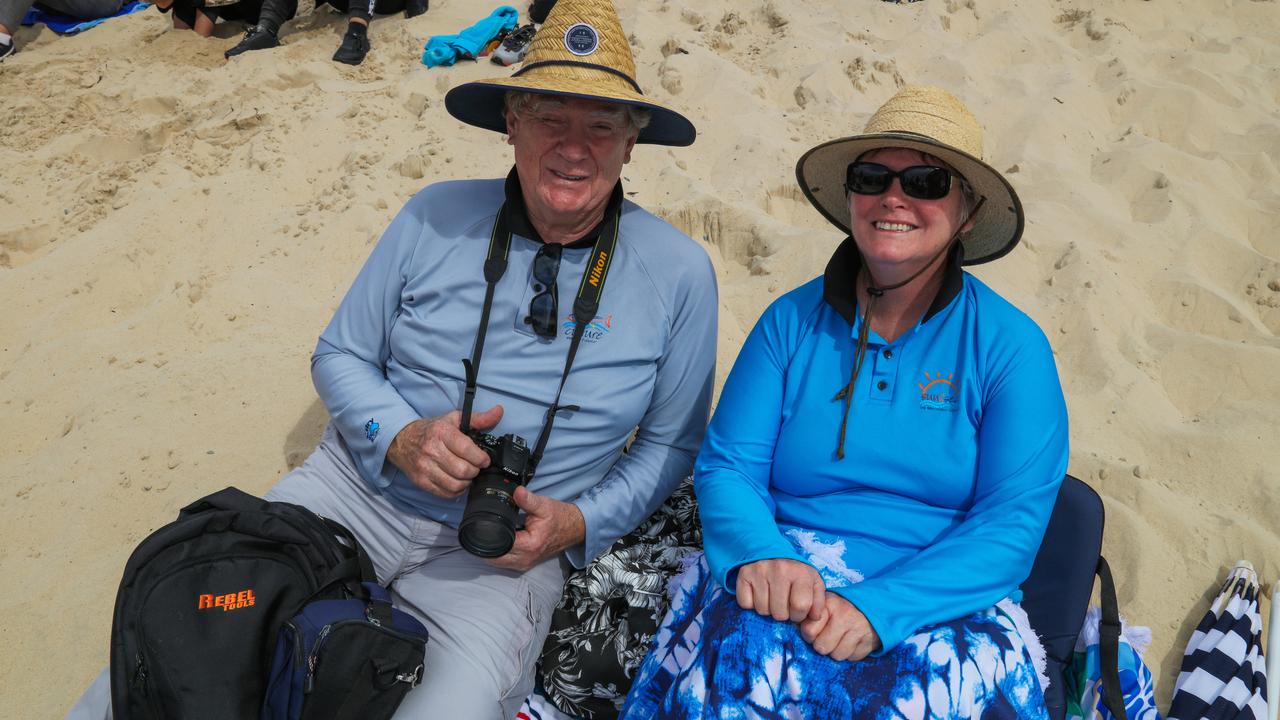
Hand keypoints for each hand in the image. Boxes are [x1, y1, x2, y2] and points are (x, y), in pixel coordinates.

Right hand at [386, 406, 502, 497]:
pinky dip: (456, 490)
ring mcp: (425, 468)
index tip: (484, 460)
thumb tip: (499, 412)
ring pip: (455, 484)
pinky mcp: (421, 481)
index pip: (467, 449)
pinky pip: (445, 493)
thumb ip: (478, 418)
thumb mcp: (453, 420)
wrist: (401, 441)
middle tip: (475, 467)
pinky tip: (457, 482)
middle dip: (475, 471)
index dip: (481, 458)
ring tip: (467, 475)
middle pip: (463, 470)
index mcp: (441, 432)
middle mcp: (432, 450)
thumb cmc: (431, 430)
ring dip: (467, 482)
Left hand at [486, 486, 584, 571]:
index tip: (482, 524)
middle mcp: (525, 559)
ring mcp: (525, 564)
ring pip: (497, 563)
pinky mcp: (525, 564)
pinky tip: (499, 540)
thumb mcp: (544, 505)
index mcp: (529, 545)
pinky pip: (505, 563)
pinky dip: (499, 554)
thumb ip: (528, 499)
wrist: (573, 529)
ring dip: (491, 551)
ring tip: (489, 534)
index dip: (487, 535)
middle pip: (493, 558)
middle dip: (485, 545)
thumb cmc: (559, 518)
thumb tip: (516, 491)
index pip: (498, 545)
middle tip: (481, 529)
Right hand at [735, 558, 825, 622]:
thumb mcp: (813, 584)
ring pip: (762, 610)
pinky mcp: (744, 573)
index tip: (797, 611)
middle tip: (783, 603)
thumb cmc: (796, 573)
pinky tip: (758, 594)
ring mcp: (760, 571)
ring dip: (767, 609)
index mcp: (801, 573)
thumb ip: (819, 602)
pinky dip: (751, 604)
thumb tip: (814, 618)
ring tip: (771, 598)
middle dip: (782, 614)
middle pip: (779, 613)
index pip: (800, 606)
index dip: (799, 615)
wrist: (772, 551)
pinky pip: (745, 603)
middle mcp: (780, 569)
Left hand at [798, 592, 879, 661]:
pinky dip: (850, 654)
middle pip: (821, 647)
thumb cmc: (840, 609)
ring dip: (836, 651)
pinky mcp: (869, 641)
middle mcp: (844, 615)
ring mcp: (858, 629)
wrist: (871, 606)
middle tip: (828, 636)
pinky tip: (851, 642)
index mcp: (829, 604)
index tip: (814, 630)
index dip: (809, 634)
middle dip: (822, 645)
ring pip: (837, 655)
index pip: (808, 630)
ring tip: (840, 639)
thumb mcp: (824, 604)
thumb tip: (793, 628)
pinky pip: (852, 658)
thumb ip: (808, 615)